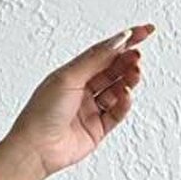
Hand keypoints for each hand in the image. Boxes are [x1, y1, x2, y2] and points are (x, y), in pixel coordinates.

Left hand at [4, 23, 153, 179]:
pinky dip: (124, 103)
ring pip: (118, 90)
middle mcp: (81, 90)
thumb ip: (95, 59)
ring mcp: (90, 109)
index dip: (124, 41)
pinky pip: (117, 112)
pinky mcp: (97, 128)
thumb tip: (117, 40)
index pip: (102, 52)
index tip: (144, 31)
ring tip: (134, 73)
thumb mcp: (68, 77)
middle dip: (127, 60)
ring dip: (128, 80)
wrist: (36, 148)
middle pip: (112, 70)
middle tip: (137, 55)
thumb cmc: (41, 113)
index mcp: (71, 74)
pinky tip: (125, 95)